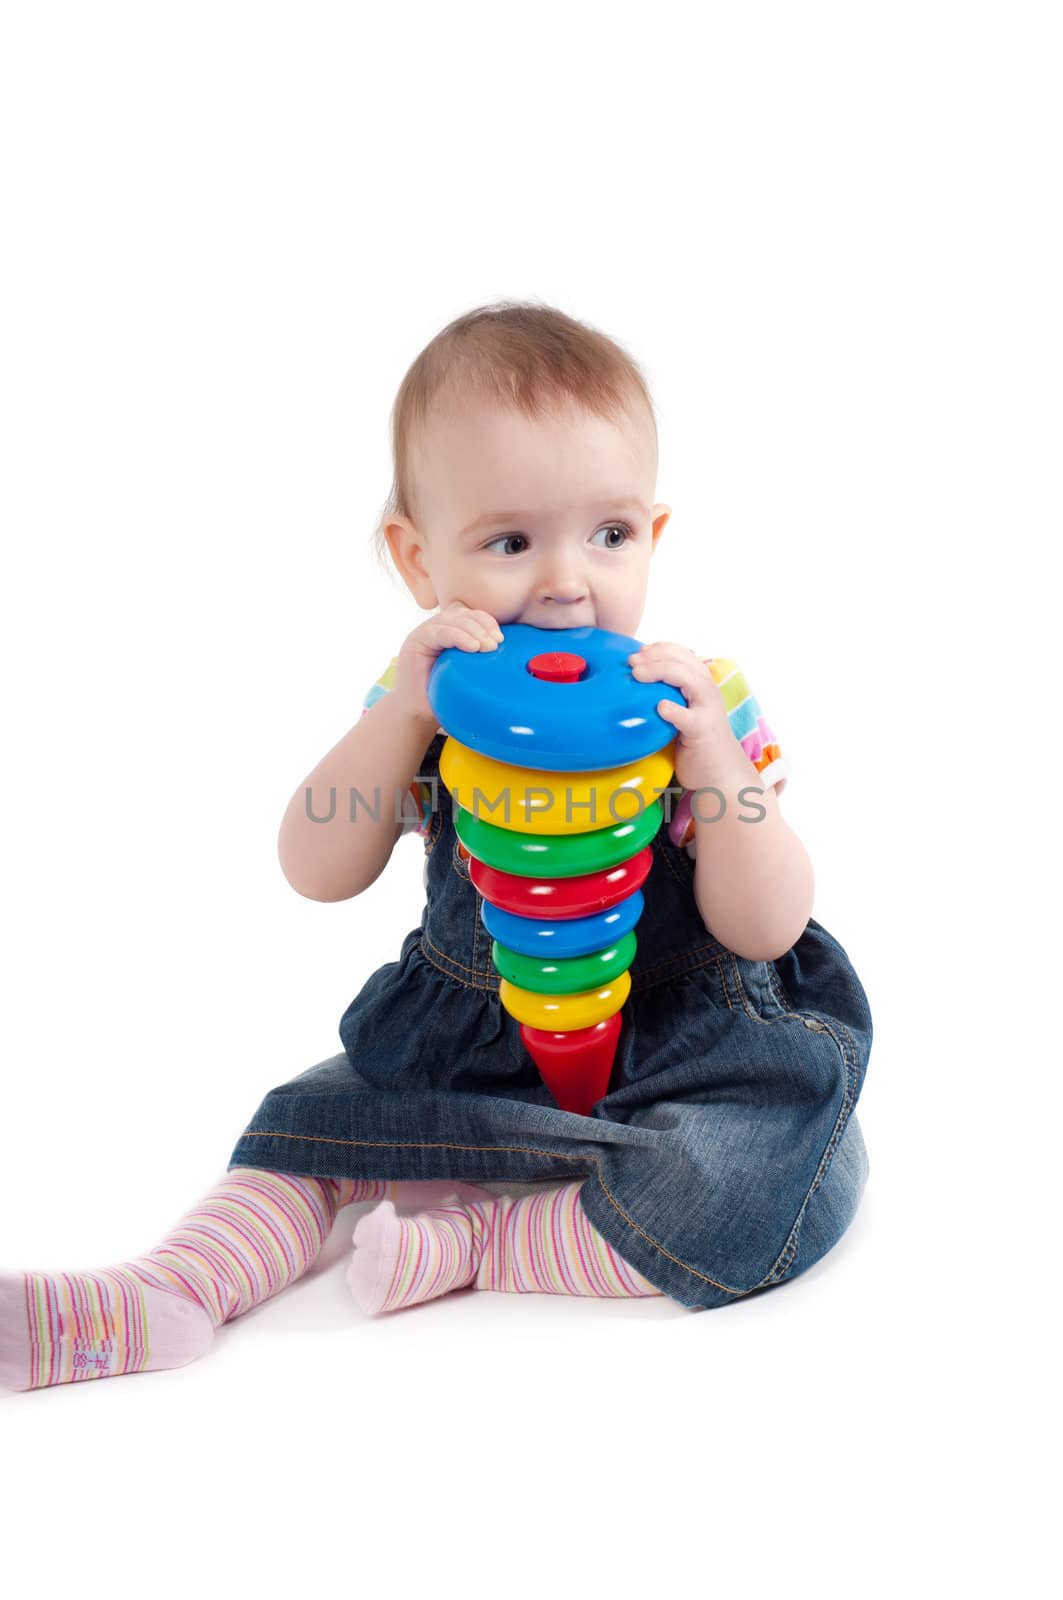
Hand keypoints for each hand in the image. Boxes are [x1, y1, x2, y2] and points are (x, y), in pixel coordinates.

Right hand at [392, 601, 503, 728]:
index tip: (501, 639)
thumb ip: (484, 668)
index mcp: (452, 632)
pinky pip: (439, 631)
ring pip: (452, 619)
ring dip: (473, 630)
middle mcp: (437, 628)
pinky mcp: (415, 641)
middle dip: (483, 625)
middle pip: (464, 614)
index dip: (488, 622)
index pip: (471, 616)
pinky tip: (472, 646)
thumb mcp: (468, 678)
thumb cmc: (444, 697)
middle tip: (496, 644)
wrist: (416, 714)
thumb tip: (516, 672)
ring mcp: (425, 633)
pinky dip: (457, 636)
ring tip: (486, 647)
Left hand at [629, 642, 743, 791]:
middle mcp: (707, 692)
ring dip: (662, 672)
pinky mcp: (703, 732)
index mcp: (701, 684)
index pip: (683, 654)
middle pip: (684, 662)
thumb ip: (668, 694)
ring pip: (691, 680)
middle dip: (655, 656)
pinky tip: (661, 708)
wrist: (720, 773)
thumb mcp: (682, 711)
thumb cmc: (694, 742)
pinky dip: (675, 710)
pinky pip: (689, 718)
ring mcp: (708, 711)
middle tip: (631, 662)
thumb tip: (635, 681)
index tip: (639, 652)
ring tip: (638, 674)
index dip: (660, 648)